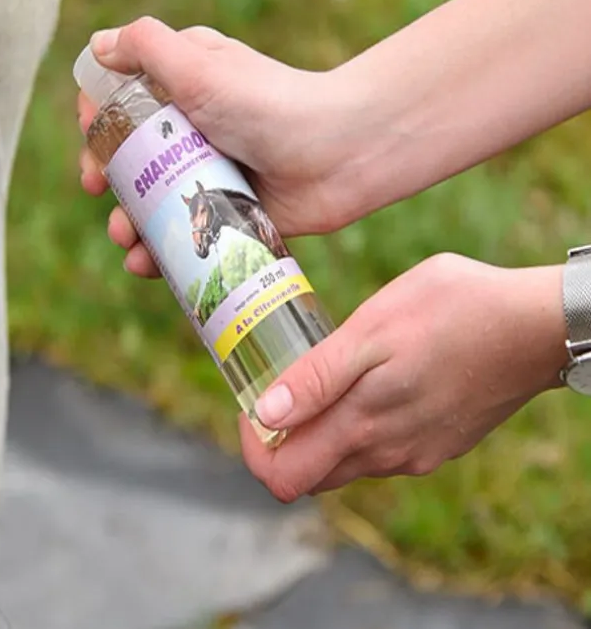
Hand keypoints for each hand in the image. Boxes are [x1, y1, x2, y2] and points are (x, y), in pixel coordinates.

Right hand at [78, 16, 349, 276]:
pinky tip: (146, 265)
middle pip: (130, 157)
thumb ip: (146, 47)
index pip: (124, 101)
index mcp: (184, 88)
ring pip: (153, 203)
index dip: (99, 120)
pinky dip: (160, 253)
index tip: (92, 138)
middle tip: (97, 188)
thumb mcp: (199, 64)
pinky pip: (185, 237)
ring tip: (126, 239)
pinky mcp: (229, 214)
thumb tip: (98, 45)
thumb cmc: (268, 102)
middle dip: (106, 176)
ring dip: (127, 223)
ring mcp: (211, 175)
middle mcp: (194, 131)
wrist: (340, 153)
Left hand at [238, 253, 566, 501]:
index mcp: (363, 428)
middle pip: (310, 473)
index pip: (283, 477)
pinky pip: (381, 451)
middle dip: (282, 440)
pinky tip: (369, 384)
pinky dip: (358, 428)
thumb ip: (317, 379)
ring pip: (345, 462)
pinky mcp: (439, 444)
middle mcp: (388, 455)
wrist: (536, 325)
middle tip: (281, 387)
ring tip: (324, 378)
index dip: (254, 447)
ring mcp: (417, 454)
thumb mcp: (373, 330)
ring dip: (321, 431)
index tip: (252, 404)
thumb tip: (266, 415)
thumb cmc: (451, 312)